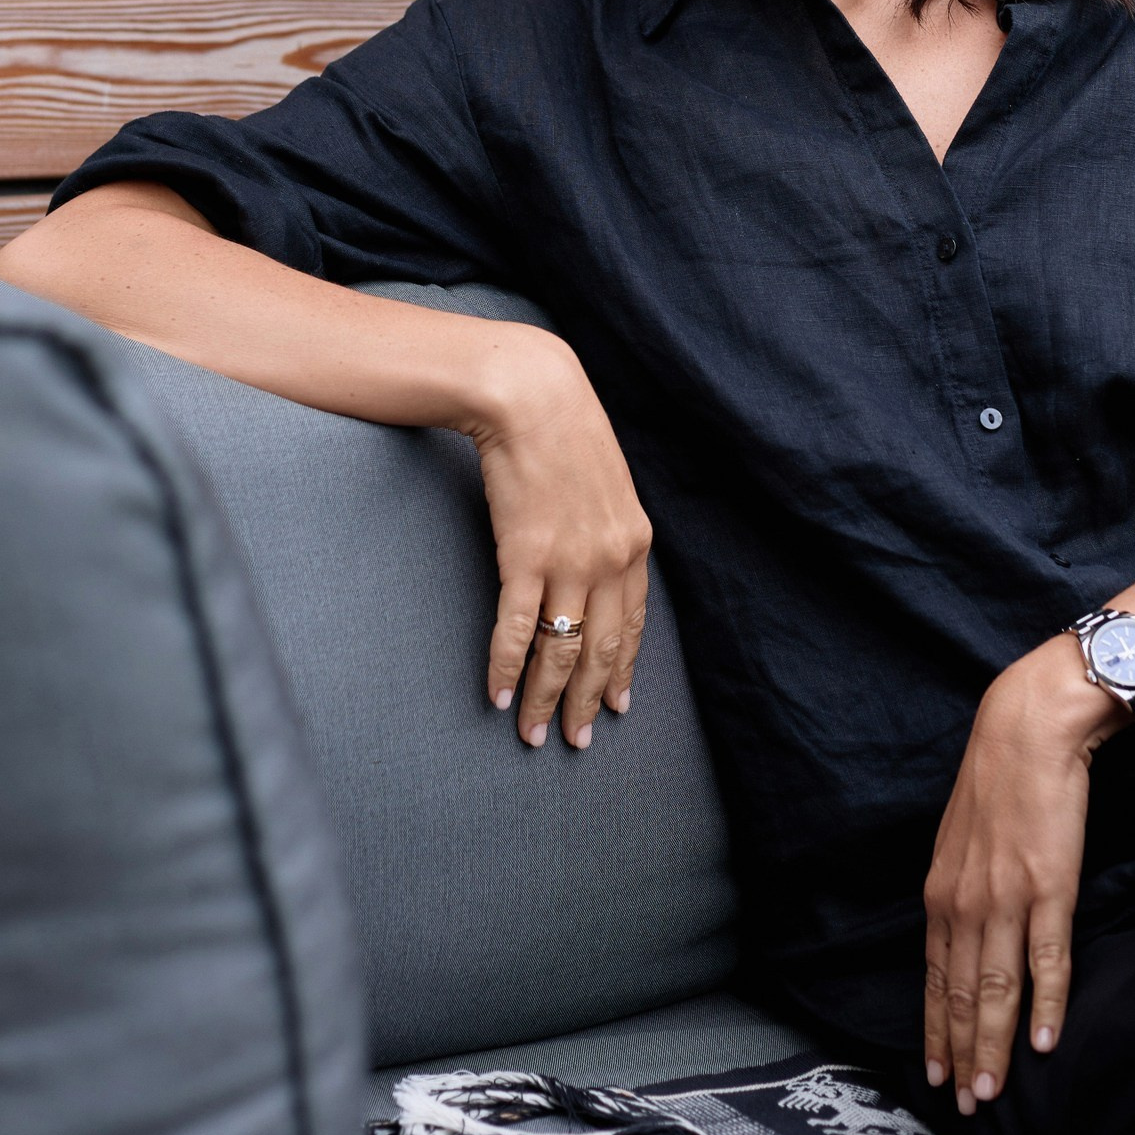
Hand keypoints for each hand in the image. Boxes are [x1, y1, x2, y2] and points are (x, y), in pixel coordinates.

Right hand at [458, 324, 651, 750]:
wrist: (531, 394)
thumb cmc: (563, 431)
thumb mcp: (606, 483)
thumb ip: (608, 527)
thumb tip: (597, 562)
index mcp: (635, 542)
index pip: (633, 624)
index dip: (622, 669)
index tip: (615, 704)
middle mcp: (610, 558)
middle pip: (602, 649)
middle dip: (588, 700)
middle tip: (576, 740)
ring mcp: (569, 560)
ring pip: (561, 651)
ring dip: (546, 699)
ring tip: (534, 734)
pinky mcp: (525, 556)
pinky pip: (518, 630)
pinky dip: (507, 669)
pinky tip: (499, 696)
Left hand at [923, 635, 1121, 1111]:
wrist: (1029, 729)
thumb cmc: (999, 780)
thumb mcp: (962, 839)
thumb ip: (961, 888)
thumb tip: (963, 929)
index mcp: (942, 892)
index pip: (937, 978)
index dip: (937, 1029)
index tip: (936, 1072)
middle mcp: (966, 902)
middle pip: (963, 995)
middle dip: (962, 1053)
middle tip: (966, 1104)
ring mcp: (1007, 898)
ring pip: (998, 990)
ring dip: (995, 1046)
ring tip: (994, 1091)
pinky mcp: (1050, 888)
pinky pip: (1047, 961)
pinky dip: (1046, 1007)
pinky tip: (1046, 1043)